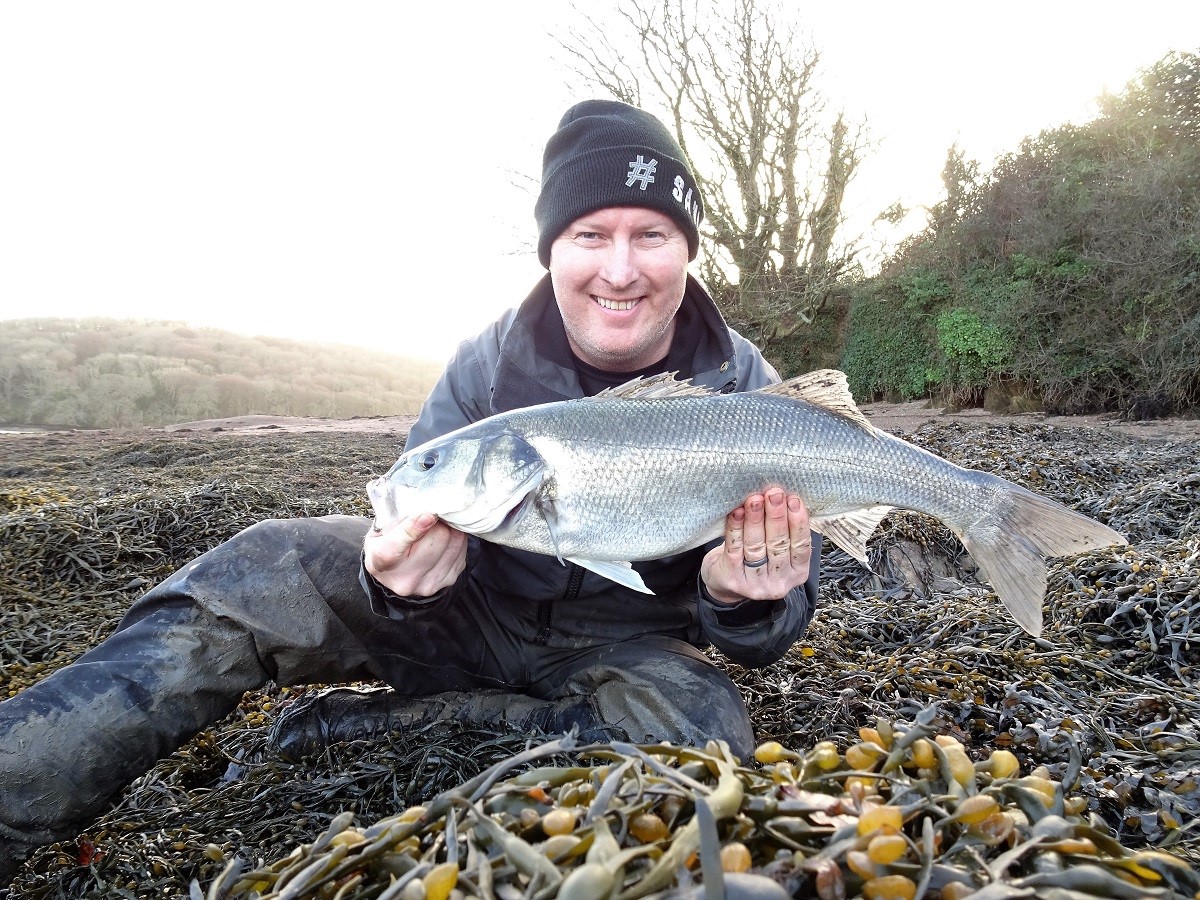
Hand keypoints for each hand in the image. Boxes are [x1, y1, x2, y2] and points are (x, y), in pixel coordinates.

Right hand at [364, 513, 466, 596]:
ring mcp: (428, 583)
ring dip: (450, 528)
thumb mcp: (380, 529)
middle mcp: (406, 579)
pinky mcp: (448, 581)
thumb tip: (428, 510)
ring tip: (438, 525)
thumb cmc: (385, 544)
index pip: (397, 546)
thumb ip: (401, 520)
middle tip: (433, 514)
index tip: (428, 514)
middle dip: (438, 521)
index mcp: (381, 561)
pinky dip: (456, 539)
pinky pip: (462, 550)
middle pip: (438, 538)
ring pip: (455, 542)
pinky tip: (445, 538)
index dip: (415, 528)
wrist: (393, 574)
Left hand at [701, 489, 812, 604]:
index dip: (798, 522)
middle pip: (779, 544)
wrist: (725, 583)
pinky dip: (735, 529)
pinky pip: (735, 549)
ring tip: (754, 499)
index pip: (801, 546)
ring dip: (755, 519)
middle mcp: (779, 581)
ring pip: (756, 546)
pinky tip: (736, 513)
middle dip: (777, 516)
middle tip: (774, 494)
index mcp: (797, 572)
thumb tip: (783, 496)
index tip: (794, 499)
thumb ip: (783, 528)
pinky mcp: (733, 579)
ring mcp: (755, 583)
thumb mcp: (776, 548)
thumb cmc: (754, 557)